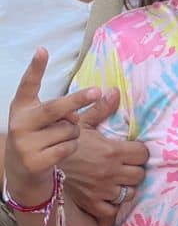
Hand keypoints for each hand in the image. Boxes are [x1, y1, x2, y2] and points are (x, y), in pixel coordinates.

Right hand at [5, 48, 100, 205]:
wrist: (21, 175)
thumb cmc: (41, 139)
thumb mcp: (50, 121)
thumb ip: (74, 107)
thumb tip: (109, 92)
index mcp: (22, 108)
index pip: (28, 84)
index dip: (35, 67)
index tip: (43, 50)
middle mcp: (20, 123)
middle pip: (56, 108)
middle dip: (77, 99)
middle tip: (96, 91)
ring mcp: (25, 143)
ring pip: (68, 130)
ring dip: (74, 134)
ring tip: (61, 139)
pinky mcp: (33, 161)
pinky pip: (67, 148)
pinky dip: (70, 148)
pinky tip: (60, 153)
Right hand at [62, 91, 148, 217]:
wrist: (42, 162)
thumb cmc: (64, 141)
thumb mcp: (82, 123)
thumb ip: (102, 109)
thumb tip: (116, 91)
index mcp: (112, 151)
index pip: (142, 154)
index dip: (139, 151)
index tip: (133, 150)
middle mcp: (110, 172)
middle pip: (140, 174)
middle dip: (135, 168)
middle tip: (127, 165)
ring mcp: (102, 190)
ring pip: (130, 193)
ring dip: (126, 186)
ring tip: (119, 179)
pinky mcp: (92, 204)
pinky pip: (113, 209)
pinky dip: (113, 204)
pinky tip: (108, 194)